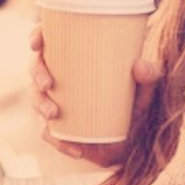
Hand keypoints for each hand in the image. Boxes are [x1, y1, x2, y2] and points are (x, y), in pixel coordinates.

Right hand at [28, 24, 160, 166]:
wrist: (134, 139)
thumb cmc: (135, 101)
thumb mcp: (146, 88)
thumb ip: (149, 75)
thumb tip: (140, 66)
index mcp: (75, 57)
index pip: (50, 39)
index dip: (37, 36)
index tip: (36, 43)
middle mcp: (60, 76)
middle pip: (36, 67)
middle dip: (36, 73)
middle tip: (48, 84)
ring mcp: (56, 102)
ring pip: (36, 99)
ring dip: (40, 105)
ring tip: (54, 114)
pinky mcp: (59, 128)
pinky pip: (49, 133)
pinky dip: (59, 141)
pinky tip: (75, 148)